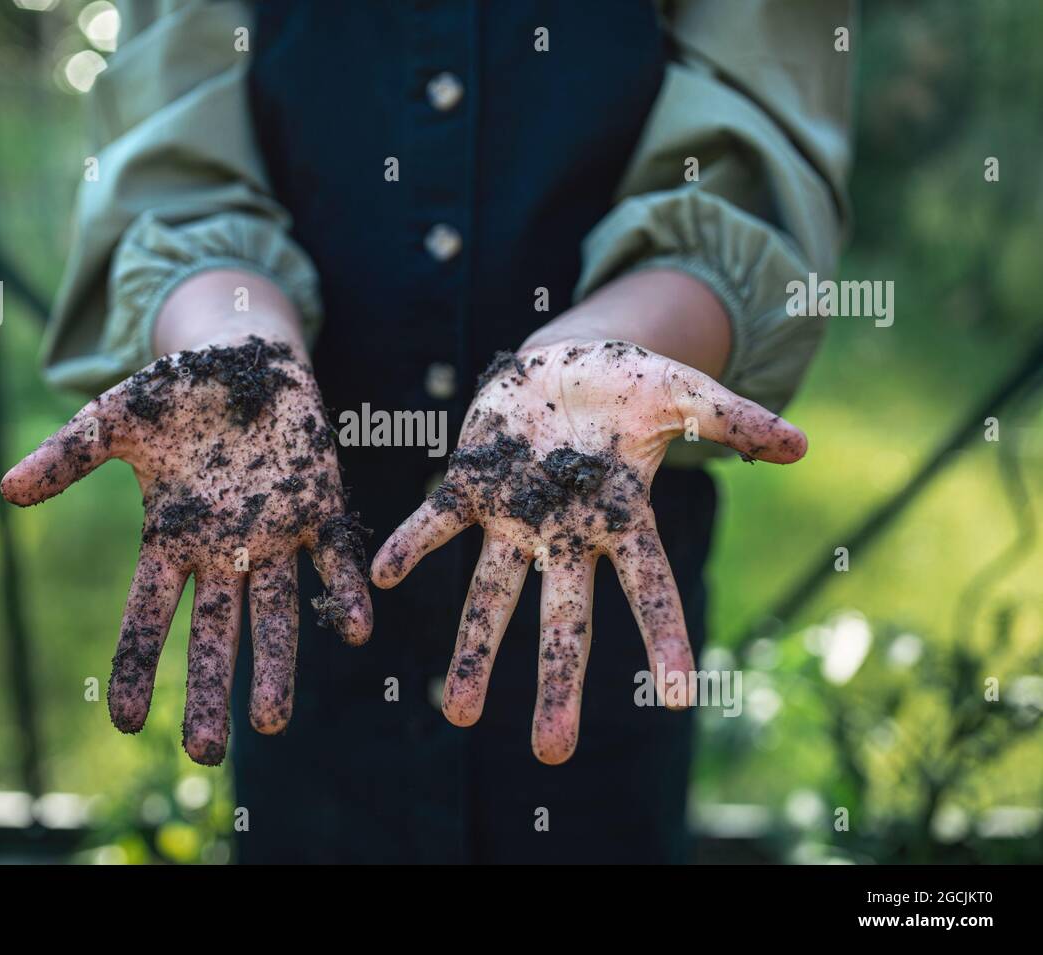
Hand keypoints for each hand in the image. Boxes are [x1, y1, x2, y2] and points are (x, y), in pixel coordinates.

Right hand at [1, 336, 373, 765]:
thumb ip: (68, 455)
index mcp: (171, 539)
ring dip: (277, 663)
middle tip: (206, 752)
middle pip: (214, 632)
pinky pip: (333, 560)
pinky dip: (342, 593)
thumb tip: (6, 489)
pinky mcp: (321, 509)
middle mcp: (224, 551)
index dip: (138, 666)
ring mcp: (275, 535)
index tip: (126, 722)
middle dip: (210, 689)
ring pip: (276, 612)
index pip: (149, 617)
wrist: (245, 354)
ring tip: (273, 721)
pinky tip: (354, 631)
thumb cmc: (176, 392)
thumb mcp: (114, 419)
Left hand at [371, 340, 805, 763]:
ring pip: (492, 592)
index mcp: (620, 519)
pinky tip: (379, 575)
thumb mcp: (686, 395)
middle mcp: (565, 533)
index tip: (679, 697)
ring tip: (458, 713)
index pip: (649, 588)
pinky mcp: (470, 484)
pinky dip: (410, 546)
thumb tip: (803, 445)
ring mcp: (514, 515)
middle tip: (550, 751)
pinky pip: (436, 520)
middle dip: (557, 680)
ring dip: (474, 648)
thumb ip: (735, 422)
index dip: (664, 638)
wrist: (562, 362)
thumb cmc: (628, 386)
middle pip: (564, 618)